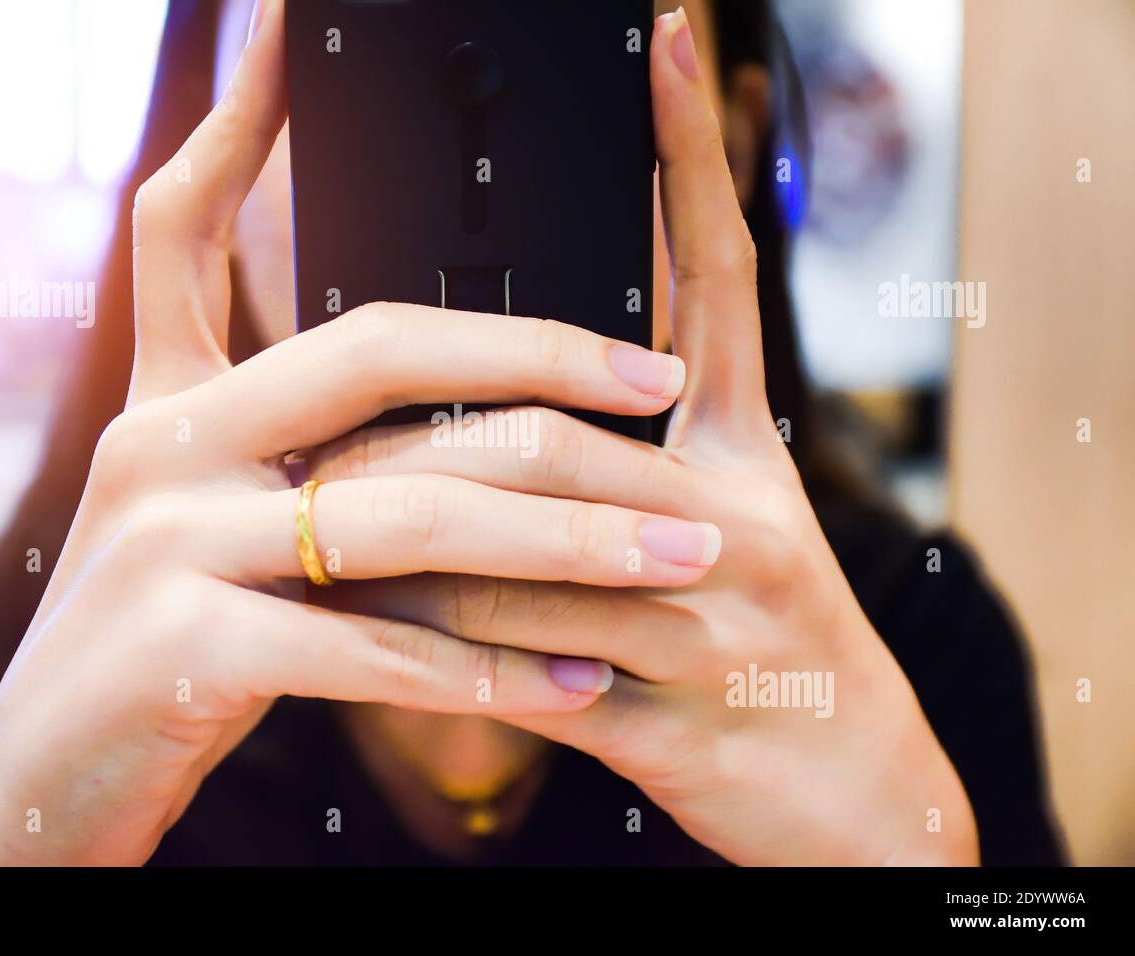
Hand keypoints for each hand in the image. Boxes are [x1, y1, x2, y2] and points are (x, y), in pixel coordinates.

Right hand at [0, 1, 713, 865]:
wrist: (52, 786)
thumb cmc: (159, 652)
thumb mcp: (201, 525)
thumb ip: (290, 459)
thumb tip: (423, 420)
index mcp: (170, 405)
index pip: (191, 228)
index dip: (237, 123)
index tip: (295, 36)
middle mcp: (162, 448)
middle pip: (373, 353)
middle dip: (537, 361)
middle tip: (663, 381)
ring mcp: (167, 542)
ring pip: (406, 510)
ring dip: (563, 541)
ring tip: (676, 558)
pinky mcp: (184, 649)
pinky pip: (376, 646)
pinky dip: (490, 671)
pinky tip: (579, 684)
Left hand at [307, 9, 978, 865]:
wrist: (848, 789)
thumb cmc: (761, 641)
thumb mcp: (727, 521)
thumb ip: (624, 459)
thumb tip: (487, 412)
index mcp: (749, 451)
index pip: (719, 277)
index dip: (692, 156)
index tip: (664, 44)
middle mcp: (738, 514)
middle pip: (545, 431)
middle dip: (411, 448)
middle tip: (312, 451)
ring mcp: (704, 617)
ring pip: (507, 550)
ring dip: (395, 548)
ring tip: (315, 544)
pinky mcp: (662, 714)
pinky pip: (509, 665)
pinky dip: (424, 653)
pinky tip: (365, 644)